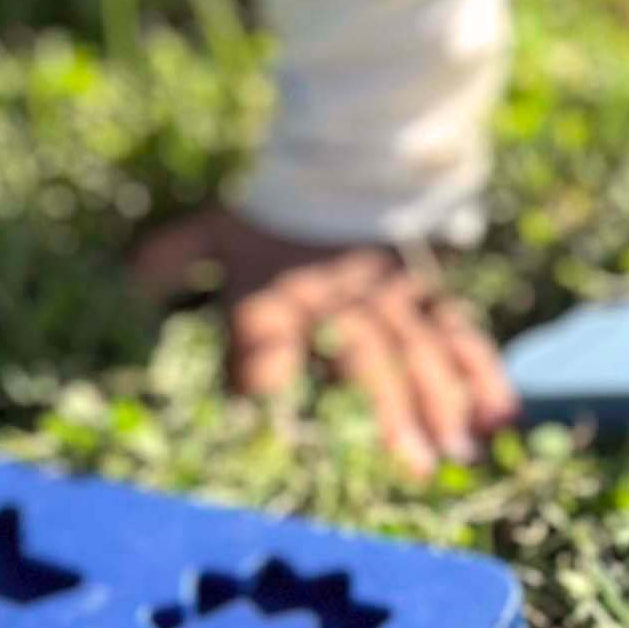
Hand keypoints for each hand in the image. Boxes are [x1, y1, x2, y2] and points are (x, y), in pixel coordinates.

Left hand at [130, 204, 515, 479]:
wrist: (342, 161)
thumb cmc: (269, 225)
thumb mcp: (215, 233)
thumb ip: (173, 257)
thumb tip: (126, 279)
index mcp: (276, 288)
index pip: (265, 328)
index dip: (264, 368)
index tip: (268, 418)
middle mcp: (337, 296)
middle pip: (363, 352)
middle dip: (389, 408)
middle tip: (409, 466)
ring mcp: (390, 297)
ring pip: (421, 349)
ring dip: (444, 402)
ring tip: (458, 454)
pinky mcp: (429, 296)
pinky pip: (461, 333)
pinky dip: (485, 372)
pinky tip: (502, 417)